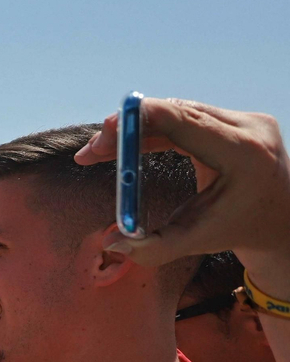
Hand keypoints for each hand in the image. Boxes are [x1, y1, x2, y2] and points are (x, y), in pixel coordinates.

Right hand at [75, 98, 289, 292]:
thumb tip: (111, 243)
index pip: (185, 121)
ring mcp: (244, 120)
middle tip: (90, 152)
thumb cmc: (238, 229)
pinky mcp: (235, 121)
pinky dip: (153, 131)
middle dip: (127, 131)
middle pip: (175, 114)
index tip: (105, 131)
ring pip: (176, 114)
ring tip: (100, 153)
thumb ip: (154, 247)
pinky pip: (185, 118)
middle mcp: (248, 128)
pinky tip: (126, 149)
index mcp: (244, 154)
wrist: (280, 219)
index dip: (140, 120)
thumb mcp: (196, 241)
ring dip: (136, 131)